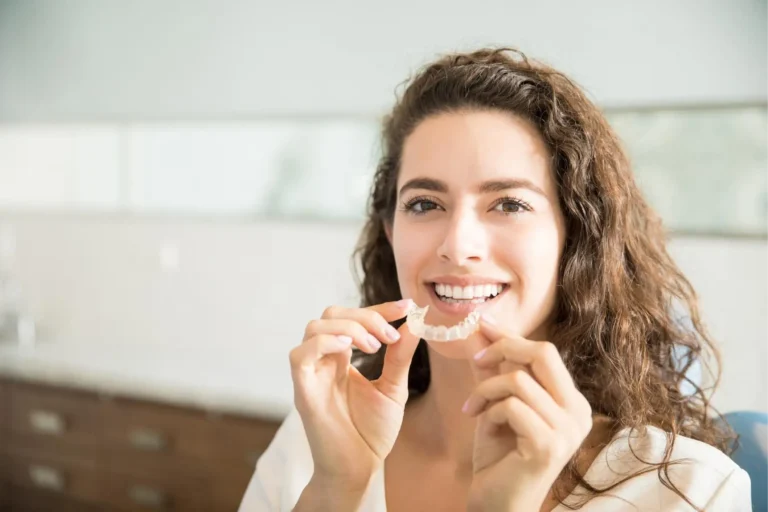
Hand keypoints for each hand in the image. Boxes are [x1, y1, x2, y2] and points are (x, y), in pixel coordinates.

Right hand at [289, 299, 419, 490]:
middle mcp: (323, 360)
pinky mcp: (303, 390)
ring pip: (314, 327)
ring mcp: (311, 373)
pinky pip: (300, 354)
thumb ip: (399, 357)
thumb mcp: (393, 388)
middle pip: (331, 314)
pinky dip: (324, 342)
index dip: (379, 308)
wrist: (360, 468)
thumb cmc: (371, 432)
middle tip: (389, 336)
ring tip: (374, 346)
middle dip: (365, 316)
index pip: (353, 318)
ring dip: (349, 328)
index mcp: (342, 357)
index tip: (406, 307)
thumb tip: (413, 324)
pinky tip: (349, 350)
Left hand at [464, 316, 592, 511]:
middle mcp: (579, 413)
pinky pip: (511, 406)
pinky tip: (481, 425)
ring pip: (519, 380)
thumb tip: (483, 328)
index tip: (482, 323)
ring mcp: (568, 430)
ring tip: (472, 408)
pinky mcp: (548, 445)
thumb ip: (495, 369)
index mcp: (572, 401)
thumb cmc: (500, 457)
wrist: (497, 503)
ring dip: (485, 390)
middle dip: (503, 347)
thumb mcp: (497, 404)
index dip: (511, 335)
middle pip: (543, 353)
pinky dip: (488, 410)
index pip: (545, 352)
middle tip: (476, 358)